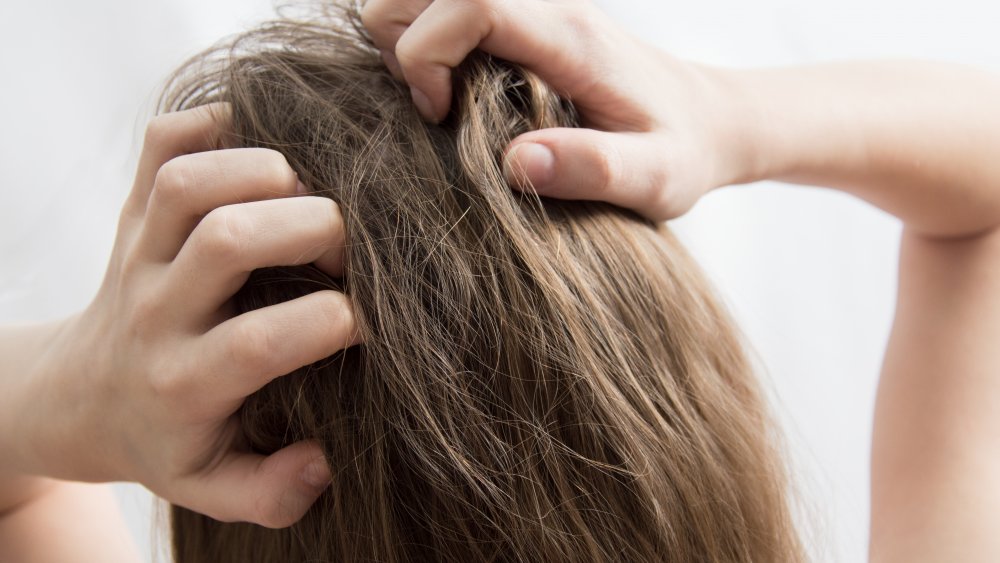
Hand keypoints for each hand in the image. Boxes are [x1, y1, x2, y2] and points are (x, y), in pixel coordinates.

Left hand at [21, 104, 356, 527]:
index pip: (262, 342)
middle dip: (313, 227)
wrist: (82, 395)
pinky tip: (257, 150)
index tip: (370, 323)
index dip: (338, 321)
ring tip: (306, 193)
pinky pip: (161, 143)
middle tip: (347, 247)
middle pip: (228, 239)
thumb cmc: (164, 438)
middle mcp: (157, 309)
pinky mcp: (133, 210)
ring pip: (192, 180)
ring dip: (266, 170)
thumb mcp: (210, 488)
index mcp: (184, 382)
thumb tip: (323, 461)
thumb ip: (270, 495)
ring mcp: (139, 252)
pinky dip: (213, 125)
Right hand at [362, 0, 754, 219]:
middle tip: (430, 105)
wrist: (712, 120)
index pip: (472, 2)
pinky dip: (429, 45)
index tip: (437, 113)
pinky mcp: (526, 29)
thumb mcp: (654, 178)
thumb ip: (593, 169)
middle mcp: (546, 11)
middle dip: (402, 40)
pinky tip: (453, 95)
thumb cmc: (684, 152)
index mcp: (570, 39)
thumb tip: (515, 163)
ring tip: (437, 100)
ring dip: (409, 41)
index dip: (428, 52)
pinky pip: (451, 14)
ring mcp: (534, 15)